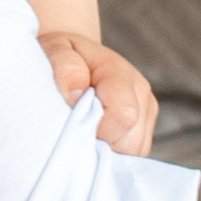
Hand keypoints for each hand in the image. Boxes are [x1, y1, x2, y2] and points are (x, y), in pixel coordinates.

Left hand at [38, 29, 156, 155]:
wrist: (72, 54)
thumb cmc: (60, 53)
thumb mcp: (54, 49)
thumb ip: (66, 68)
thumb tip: (76, 95)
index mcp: (119, 72)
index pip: (124, 116)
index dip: (98, 131)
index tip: (74, 127)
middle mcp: (140, 91)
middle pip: (131, 141)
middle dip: (102, 145)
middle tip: (75, 133)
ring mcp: (146, 109)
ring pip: (135, 150)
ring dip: (107, 150)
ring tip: (84, 133)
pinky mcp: (144, 124)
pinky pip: (134, 151)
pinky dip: (113, 152)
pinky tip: (94, 138)